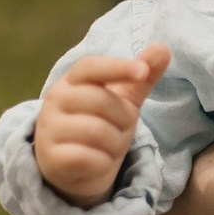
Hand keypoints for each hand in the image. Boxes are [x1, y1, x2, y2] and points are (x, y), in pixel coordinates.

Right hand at [33, 43, 170, 207]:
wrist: (74, 167)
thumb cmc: (101, 125)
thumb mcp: (124, 101)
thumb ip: (142, 77)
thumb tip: (164, 47)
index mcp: (73, 81)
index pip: (90, 67)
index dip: (117, 67)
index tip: (142, 71)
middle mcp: (55, 100)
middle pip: (101, 101)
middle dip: (123, 120)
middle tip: (119, 130)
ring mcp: (49, 128)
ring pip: (98, 132)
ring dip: (115, 145)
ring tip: (107, 148)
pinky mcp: (51, 158)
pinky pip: (89, 158)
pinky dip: (103, 163)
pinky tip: (97, 163)